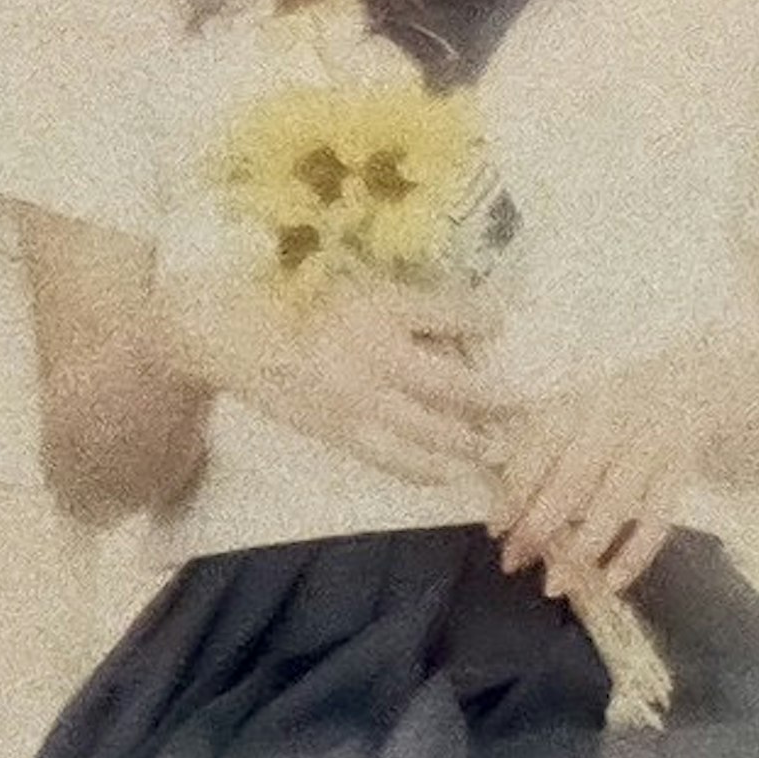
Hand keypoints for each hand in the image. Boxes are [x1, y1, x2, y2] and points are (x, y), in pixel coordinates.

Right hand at [162, 274, 509, 488]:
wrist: (236, 338)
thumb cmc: (295, 300)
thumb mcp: (354, 283)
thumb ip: (405, 302)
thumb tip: (466, 320)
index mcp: (376, 306)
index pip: (444, 311)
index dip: (481, 317)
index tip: (506, 320)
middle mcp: (372, 354)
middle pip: (450, 383)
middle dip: (491, 398)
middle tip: (523, 407)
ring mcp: (356, 399)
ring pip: (426, 430)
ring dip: (465, 443)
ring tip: (494, 449)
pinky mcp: (338, 431)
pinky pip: (389, 457)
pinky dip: (423, 468)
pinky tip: (446, 474)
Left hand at [492, 335, 731, 594]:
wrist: (691, 382)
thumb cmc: (617, 406)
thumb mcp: (575, 407)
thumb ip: (539, 443)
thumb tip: (502, 497)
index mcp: (577, 406)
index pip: (537, 451)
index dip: (513, 492)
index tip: (496, 529)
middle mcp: (611, 424)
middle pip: (571, 480)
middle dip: (538, 526)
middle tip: (514, 562)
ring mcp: (648, 448)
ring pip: (612, 504)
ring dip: (581, 549)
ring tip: (555, 584)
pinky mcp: (678, 471)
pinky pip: (657, 520)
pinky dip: (634, 555)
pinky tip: (610, 582)